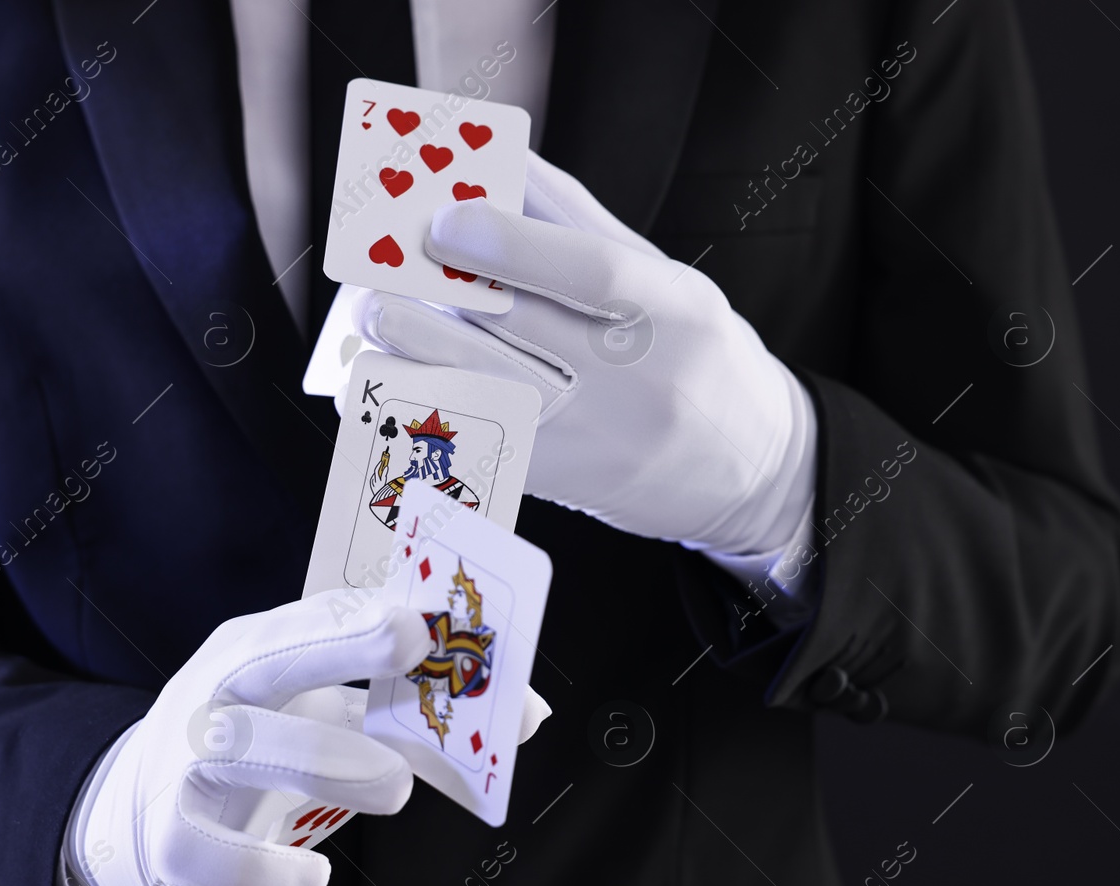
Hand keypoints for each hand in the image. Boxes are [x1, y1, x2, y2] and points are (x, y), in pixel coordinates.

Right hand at [65, 590, 551, 885]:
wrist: (143, 814)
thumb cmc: (260, 748)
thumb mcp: (325, 714)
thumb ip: (413, 713)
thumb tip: (526, 713)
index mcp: (256, 649)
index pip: (314, 616)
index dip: (371, 614)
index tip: (427, 616)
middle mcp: (216, 694)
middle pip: (265, 657)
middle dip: (340, 645)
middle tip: (411, 643)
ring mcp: (186, 763)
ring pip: (247, 748)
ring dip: (332, 762)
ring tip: (394, 788)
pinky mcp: (174, 839)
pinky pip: (218, 856)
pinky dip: (271, 873)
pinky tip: (312, 877)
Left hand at [354, 152, 815, 554]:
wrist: (748, 470)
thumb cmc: (691, 354)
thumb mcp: (666, 281)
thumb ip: (579, 226)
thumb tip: (497, 168)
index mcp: (675, 313)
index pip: (592, 273)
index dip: (513, 243)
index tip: (444, 219)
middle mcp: (640, 382)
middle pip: (525, 333)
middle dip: (438, 298)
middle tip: (380, 274)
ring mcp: (600, 442)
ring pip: (491, 393)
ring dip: (416, 356)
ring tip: (371, 322)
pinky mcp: (564, 484)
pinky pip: (483, 441)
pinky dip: (427, 408)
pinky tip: (388, 381)